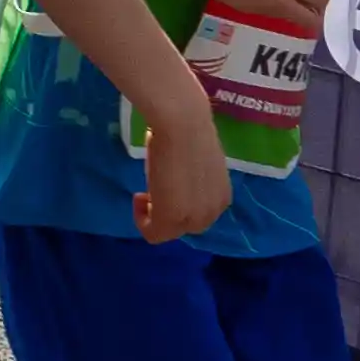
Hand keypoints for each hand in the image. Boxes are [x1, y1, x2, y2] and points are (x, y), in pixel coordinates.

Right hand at [136, 110, 232, 242]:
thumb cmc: (188, 132)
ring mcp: (193, 218)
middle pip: (184, 226)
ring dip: (154, 216)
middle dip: (166, 211)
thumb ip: (192, 179)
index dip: (178, 202)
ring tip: (145, 193)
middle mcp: (212, 212)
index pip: (198, 214)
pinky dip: (141, 221)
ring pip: (169, 231)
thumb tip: (178, 173)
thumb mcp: (196, 162)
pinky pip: (153, 234)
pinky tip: (138, 199)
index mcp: (222, 198)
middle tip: (151, 190)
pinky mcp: (171, 219)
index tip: (164, 185)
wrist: (182, 125)